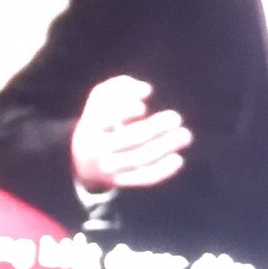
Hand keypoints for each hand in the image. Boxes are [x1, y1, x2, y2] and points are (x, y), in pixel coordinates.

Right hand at [70, 76, 193, 192]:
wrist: (82, 162)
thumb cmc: (99, 123)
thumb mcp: (99, 102)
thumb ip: (119, 86)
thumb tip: (146, 89)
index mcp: (90, 126)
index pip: (108, 118)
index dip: (128, 110)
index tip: (142, 107)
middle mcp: (97, 149)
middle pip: (129, 138)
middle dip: (156, 127)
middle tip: (176, 117)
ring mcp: (108, 168)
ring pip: (139, 158)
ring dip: (165, 146)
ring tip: (185, 135)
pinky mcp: (120, 182)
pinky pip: (143, 178)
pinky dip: (162, 170)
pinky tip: (178, 160)